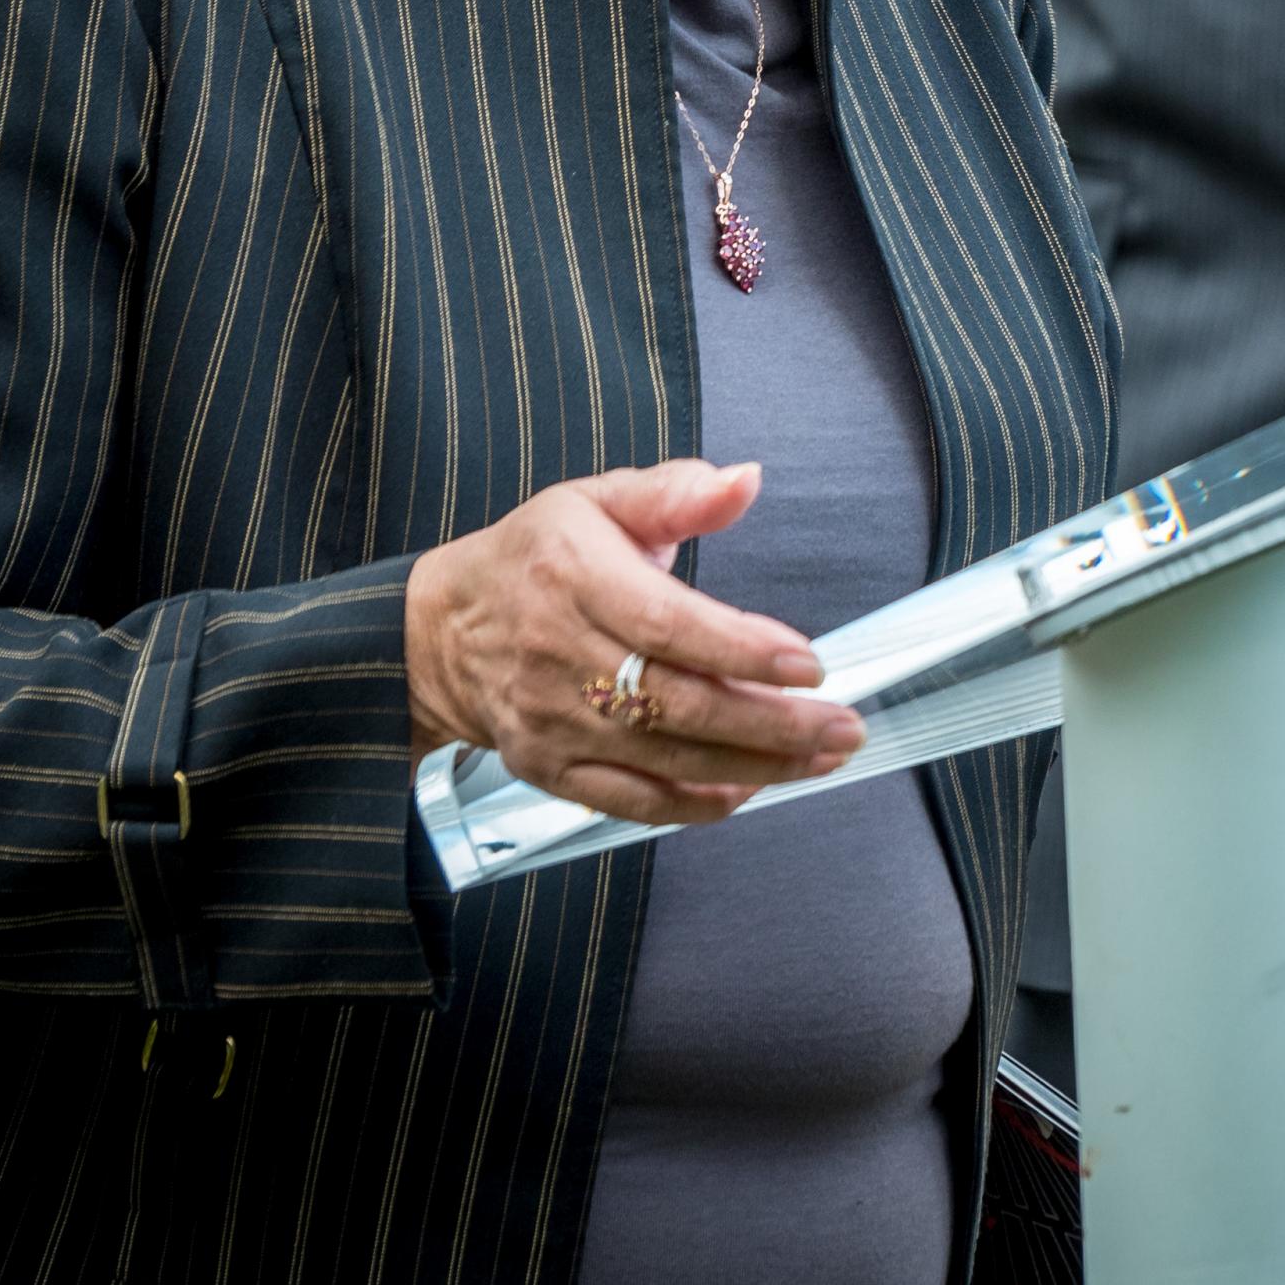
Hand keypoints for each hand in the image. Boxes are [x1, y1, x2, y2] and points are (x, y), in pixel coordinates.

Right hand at [403, 457, 863, 829]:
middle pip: (678, 701)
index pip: (670, 624)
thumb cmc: (535, 556)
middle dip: (771, 722)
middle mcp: (560, 653)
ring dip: (753, 765)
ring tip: (820, 756)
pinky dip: (693, 803)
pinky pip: (630, 799)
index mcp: (575, 575)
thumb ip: (676, 493)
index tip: (808, 663)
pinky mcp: (549, 767)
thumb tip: (746, 480)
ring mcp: (552, 720)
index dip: (743, 649)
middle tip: (842, 725)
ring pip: (664, 756)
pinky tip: (748, 789)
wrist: (442, 629)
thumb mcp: (598, 499)